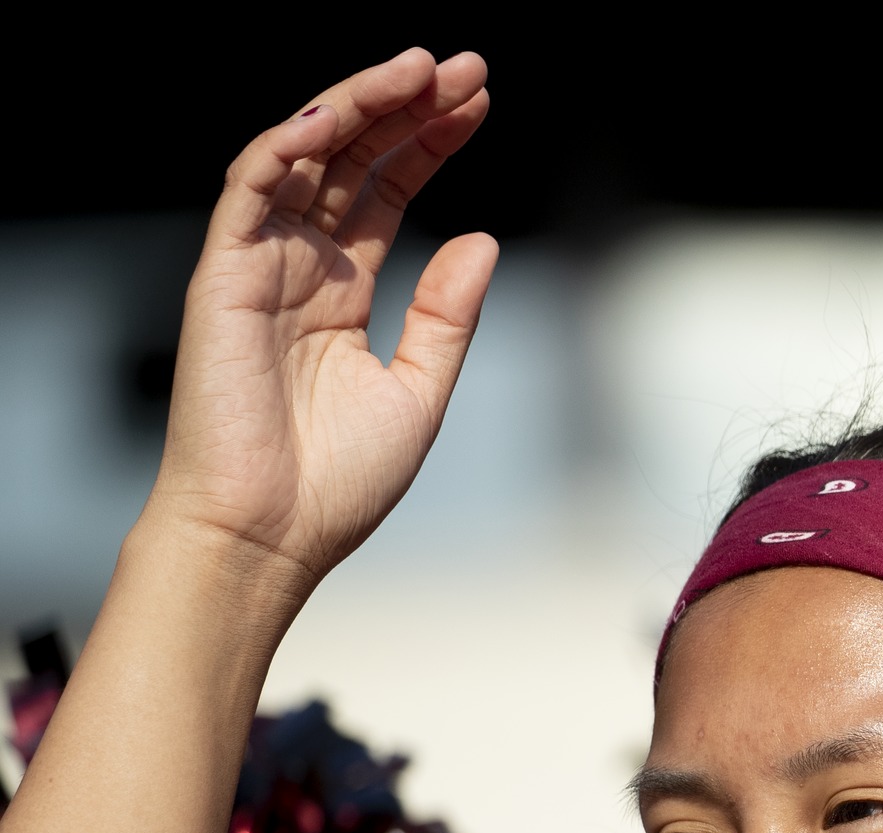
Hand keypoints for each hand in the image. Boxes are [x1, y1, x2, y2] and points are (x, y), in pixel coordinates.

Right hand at [138, 50, 494, 598]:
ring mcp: (260, 266)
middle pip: (354, 161)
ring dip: (360, 106)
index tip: (480, 105)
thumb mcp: (421, 391)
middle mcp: (300, 268)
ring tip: (421, 70)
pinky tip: (338, 114)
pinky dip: (289, 143)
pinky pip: (251, 189)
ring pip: (306, 157)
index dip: (430, 145)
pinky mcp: (223, 275)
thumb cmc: (336, 482)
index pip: (387, 193)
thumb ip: (449, 315)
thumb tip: (483, 240)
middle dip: (408, 109)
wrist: (270, 536)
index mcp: (344, 293)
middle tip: (467, 69)